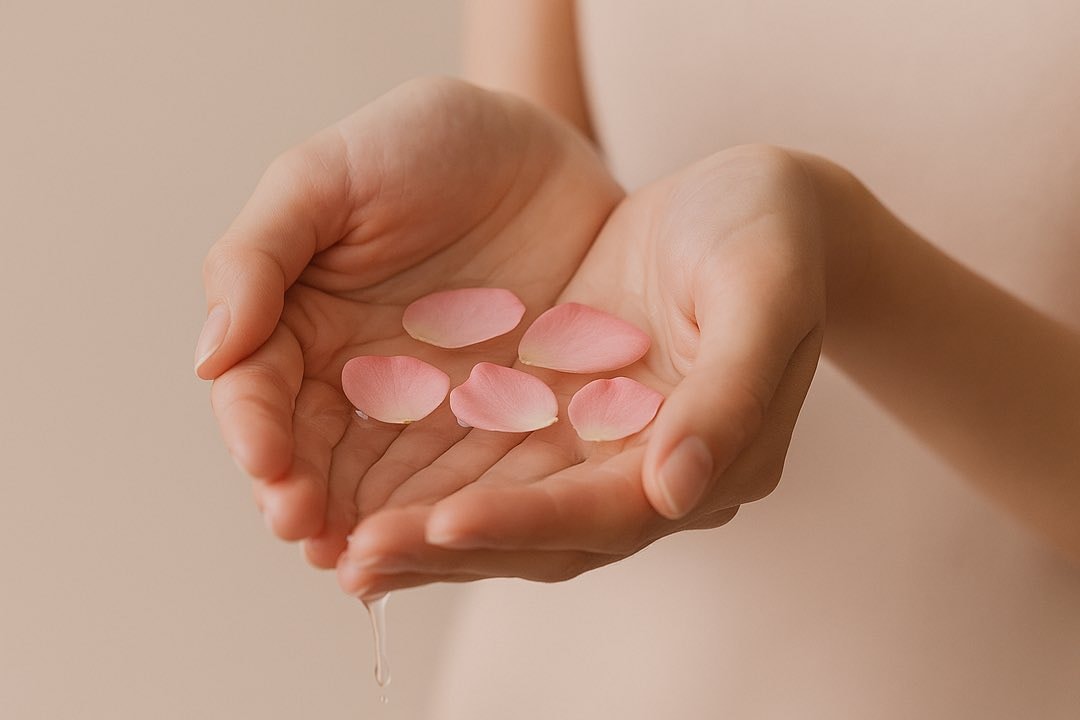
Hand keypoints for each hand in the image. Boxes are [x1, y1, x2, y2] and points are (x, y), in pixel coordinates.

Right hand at [196, 77, 621, 566]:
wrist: (541, 145)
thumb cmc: (426, 144)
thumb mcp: (330, 176)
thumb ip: (259, 255)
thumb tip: (206, 356)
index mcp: (300, 325)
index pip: (262, 395)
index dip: (259, 434)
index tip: (269, 466)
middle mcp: (358, 381)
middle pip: (319, 460)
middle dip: (310, 501)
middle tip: (312, 534)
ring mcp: (432, 408)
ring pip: (391, 485)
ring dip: (375, 526)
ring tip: (368, 559)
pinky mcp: (504, 421)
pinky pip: (476, 477)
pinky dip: (456, 512)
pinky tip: (448, 540)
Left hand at [338, 145, 828, 595]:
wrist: (753, 202)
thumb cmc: (771, 233)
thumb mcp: (764, 292)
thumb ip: (729, 392)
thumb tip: (674, 492)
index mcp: (717, 457)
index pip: (612, 512)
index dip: (529, 522)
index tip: (443, 522)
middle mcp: (657, 473)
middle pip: (550, 534)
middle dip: (455, 548)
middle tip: (359, 558)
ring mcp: (609, 448)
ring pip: (513, 510)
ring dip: (433, 534)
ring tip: (345, 550)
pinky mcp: (569, 416)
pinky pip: (497, 464)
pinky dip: (438, 485)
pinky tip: (372, 495)